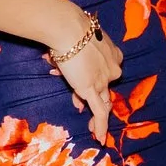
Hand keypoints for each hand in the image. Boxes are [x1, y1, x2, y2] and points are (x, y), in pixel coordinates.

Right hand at [48, 14, 124, 142]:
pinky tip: (99, 138)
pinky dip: (100, 126)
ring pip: (105, 103)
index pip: (103, 72)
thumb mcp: (70, 41)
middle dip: (94, 99)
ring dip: (98, 118)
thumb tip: (53, 59)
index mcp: (111, 53)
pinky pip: (99, 112)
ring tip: (93, 130)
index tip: (79, 86)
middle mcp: (112, 68)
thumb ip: (67, 53)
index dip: (94, 81)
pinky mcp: (93, 90)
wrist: (67, 28)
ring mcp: (103, 80)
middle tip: (82, 107)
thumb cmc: (66, 28)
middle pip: (104, 89)